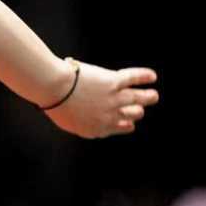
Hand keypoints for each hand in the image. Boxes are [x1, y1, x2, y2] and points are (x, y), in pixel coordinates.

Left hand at [44, 60, 158, 137]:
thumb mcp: (66, 120)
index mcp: (95, 129)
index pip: (118, 129)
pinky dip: (145, 77)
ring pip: (140, 99)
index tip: (127, 122)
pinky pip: (135, 79)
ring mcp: (113, 99)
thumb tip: (83, 115)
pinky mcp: (114, 82)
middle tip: (137, 107)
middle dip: (136, 112)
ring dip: (149, 97)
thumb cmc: (53, 102)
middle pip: (132, 116)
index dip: (124, 124)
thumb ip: (79, 120)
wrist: (53, 89)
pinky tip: (151, 76)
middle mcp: (108, 117)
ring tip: (152, 96)